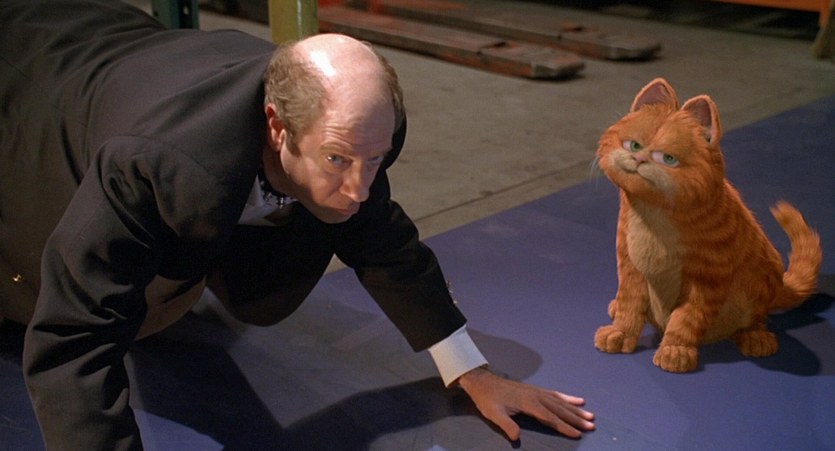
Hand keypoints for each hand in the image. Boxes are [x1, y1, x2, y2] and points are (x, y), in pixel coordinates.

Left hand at [457, 366, 594, 440]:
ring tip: (590, 415)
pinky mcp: (536, 390)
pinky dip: (568, 397)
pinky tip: (578, 400)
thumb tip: (517, 437)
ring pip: (560, 401)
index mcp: (529, 403)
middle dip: (576, 418)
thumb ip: (506, 425)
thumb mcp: (494, 414)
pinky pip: (555, 394)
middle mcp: (536, 396)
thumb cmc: (488, 400)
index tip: (577, 434)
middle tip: (592, 425)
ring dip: (575, 409)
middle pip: (559, 409)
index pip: (550, 417)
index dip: (564, 426)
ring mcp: (537, 391)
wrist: (483, 382)